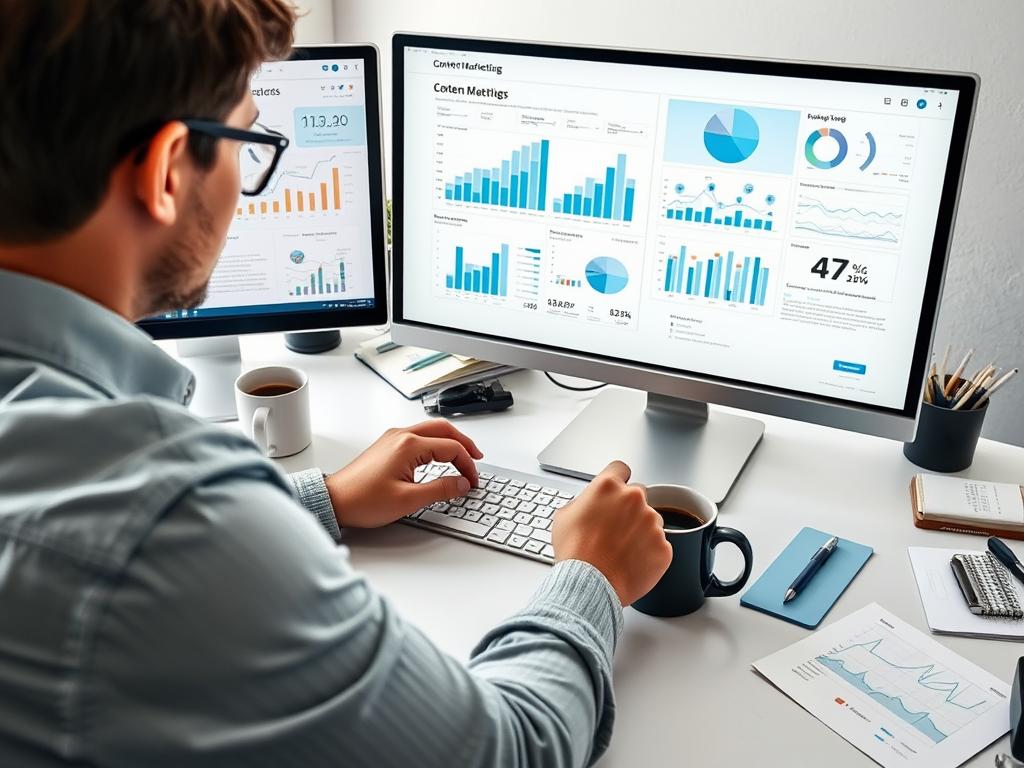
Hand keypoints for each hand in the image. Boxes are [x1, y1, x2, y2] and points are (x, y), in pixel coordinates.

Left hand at [324, 420, 482, 528]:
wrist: (335, 500)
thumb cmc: (363, 500)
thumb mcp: (409, 500)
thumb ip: (441, 489)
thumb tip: (462, 484)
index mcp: (409, 445)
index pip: (451, 448)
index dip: (467, 465)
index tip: (472, 482)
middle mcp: (401, 435)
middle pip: (444, 429)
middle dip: (464, 443)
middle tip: (477, 459)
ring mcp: (393, 438)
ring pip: (431, 430)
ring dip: (450, 441)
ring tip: (462, 456)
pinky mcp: (387, 444)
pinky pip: (419, 435)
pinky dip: (435, 443)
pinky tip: (439, 456)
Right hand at [552, 461, 671, 605]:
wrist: (589, 584)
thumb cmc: (574, 552)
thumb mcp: (564, 516)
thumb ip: (584, 502)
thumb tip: (589, 505)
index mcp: (608, 487)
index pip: (620, 469)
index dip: (617, 480)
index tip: (616, 491)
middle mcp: (634, 499)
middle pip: (638, 495)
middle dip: (628, 508)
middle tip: (614, 528)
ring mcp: (652, 523)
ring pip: (651, 520)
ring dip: (640, 530)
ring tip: (621, 549)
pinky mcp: (663, 546)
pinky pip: (659, 545)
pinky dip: (648, 552)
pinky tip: (631, 561)